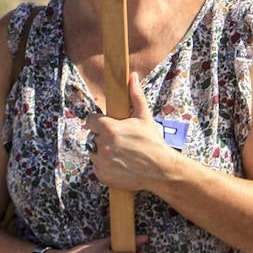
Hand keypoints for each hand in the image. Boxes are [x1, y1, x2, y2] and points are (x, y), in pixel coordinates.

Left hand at [86, 72, 172, 192]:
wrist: (161, 170)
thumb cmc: (153, 142)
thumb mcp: (144, 116)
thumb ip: (135, 95)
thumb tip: (132, 76)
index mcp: (110, 129)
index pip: (91, 121)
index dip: (99, 121)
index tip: (107, 124)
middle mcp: (103, 146)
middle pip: (93, 136)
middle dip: (102, 136)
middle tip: (119, 140)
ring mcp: (102, 162)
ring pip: (93, 152)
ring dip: (102, 151)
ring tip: (120, 152)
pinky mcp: (103, 176)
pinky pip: (96, 167)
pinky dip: (104, 166)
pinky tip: (119, 164)